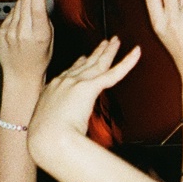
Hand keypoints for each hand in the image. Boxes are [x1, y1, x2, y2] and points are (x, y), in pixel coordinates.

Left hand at [0, 0, 53, 86]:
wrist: (21, 73)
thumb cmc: (39, 58)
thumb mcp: (50, 39)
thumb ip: (44, 20)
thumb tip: (39, 1)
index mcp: (39, 34)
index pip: (38, 5)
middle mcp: (23, 32)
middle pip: (27, 1)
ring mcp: (10, 31)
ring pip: (18, 5)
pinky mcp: (2, 32)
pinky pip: (10, 14)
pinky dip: (17, 9)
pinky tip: (22, 9)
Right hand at [27, 38, 140, 158]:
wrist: (47, 139)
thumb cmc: (46, 140)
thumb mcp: (49, 126)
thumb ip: (59, 122)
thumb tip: (66, 130)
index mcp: (51, 91)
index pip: (68, 73)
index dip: (79, 64)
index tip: (84, 58)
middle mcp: (62, 82)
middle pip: (84, 64)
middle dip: (96, 53)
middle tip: (105, 43)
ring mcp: (75, 83)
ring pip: (98, 64)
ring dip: (109, 51)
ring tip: (116, 41)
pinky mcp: (88, 87)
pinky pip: (113, 73)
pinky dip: (127, 62)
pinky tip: (136, 53)